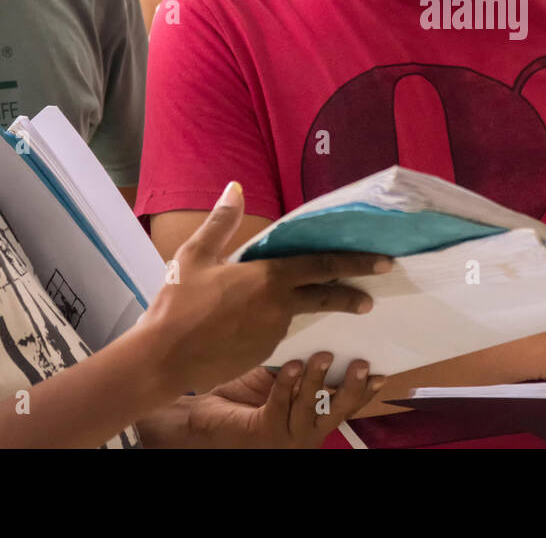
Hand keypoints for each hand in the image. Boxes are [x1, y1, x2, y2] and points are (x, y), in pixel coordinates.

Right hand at [136, 181, 391, 395]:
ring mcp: (274, 333)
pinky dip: (279, 323)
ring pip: (297, 313)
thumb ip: (222, 222)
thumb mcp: (195, 254)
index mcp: (269, 277)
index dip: (356, 263)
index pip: (323, 266)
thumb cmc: (177, 303)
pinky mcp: (263, 353)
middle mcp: (280, 306)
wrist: (162, 359)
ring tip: (306, 303)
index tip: (383, 262)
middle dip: (353, 293)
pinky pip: (278, 332)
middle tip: (373, 294)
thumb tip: (236, 187)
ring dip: (307, 308)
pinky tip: (262, 321)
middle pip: (326, 296)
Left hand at [182, 354, 384, 447]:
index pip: (349, 406)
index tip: (381, 371)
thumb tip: (328, 321)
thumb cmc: (246, 394)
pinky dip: (287, 383)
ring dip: (318, 380)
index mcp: (316, 418)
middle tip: (360, 363)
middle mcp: (307, 432)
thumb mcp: (283, 376)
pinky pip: (279, 404)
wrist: (205, 418)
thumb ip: (305, 360)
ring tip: (323, 355)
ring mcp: (286, 436)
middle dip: (351, 387)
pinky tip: (291, 364)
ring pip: (310, 406)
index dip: (366, 390)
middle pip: (338, 410)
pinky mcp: (263, 433)